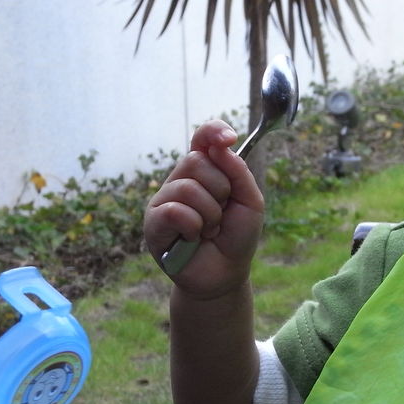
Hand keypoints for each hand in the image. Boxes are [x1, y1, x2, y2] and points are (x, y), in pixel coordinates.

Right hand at [143, 119, 264, 297]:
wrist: (225, 272)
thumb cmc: (236, 235)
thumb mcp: (250, 201)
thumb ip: (238, 172)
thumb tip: (221, 145)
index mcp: (206, 171)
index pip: (202, 138)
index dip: (212, 131)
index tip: (228, 138)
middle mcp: (181, 180)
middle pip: (196, 161)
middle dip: (220, 190)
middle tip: (221, 212)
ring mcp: (164, 200)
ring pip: (187, 188)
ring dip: (209, 214)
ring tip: (209, 230)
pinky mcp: (153, 223)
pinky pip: (174, 211)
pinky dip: (194, 226)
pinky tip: (193, 238)